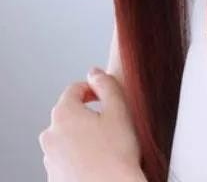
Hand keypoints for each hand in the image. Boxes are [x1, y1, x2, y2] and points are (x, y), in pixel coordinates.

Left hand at [39, 67, 142, 181]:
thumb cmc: (117, 156)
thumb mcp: (119, 110)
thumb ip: (106, 84)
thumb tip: (94, 72)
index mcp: (64, 114)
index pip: (74, 89)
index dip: (93, 89)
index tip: (105, 98)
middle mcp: (50, 135)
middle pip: (68, 113)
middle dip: (86, 114)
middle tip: (109, 123)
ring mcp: (49, 159)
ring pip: (66, 137)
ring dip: (81, 135)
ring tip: (104, 145)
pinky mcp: (53, 177)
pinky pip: (65, 158)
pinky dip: (77, 155)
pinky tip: (96, 161)